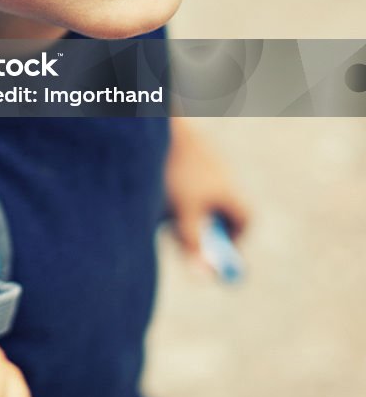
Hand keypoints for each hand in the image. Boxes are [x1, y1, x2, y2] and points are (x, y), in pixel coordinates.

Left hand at [165, 117, 250, 265]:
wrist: (156, 120)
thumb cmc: (172, 167)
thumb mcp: (182, 211)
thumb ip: (194, 244)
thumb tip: (205, 277)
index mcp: (229, 188)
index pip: (244, 220)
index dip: (232, 240)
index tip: (213, 253)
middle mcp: (223, 171)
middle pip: (221, 206)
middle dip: (203, 223)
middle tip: (178, 235)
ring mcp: (206, 155)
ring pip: (197, 189)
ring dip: (182, 201)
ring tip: (159, 186)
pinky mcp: (186, 144)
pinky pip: (182, 170)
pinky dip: (169, 178)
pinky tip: (152, 165)